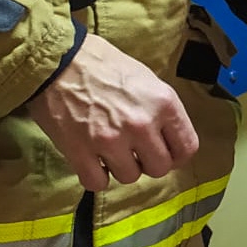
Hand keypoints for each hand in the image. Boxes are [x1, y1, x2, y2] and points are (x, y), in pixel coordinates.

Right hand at [28, 33, 196, 191]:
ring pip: (130, 177)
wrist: (59, 62)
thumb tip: (169, 137)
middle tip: (135, 150)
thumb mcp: (147, 80)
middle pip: (160, 168)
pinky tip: (93, 161)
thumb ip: (162, 110)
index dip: (177, 154)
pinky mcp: (80, 152)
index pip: (187, 148)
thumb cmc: (105, 66)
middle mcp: (142, 125)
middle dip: (148, 162)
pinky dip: (95, 176)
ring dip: (121, 168)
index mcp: (164, 103)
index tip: (165, 152)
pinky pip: (97, 183)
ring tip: (111, 150)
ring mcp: (110, 141)